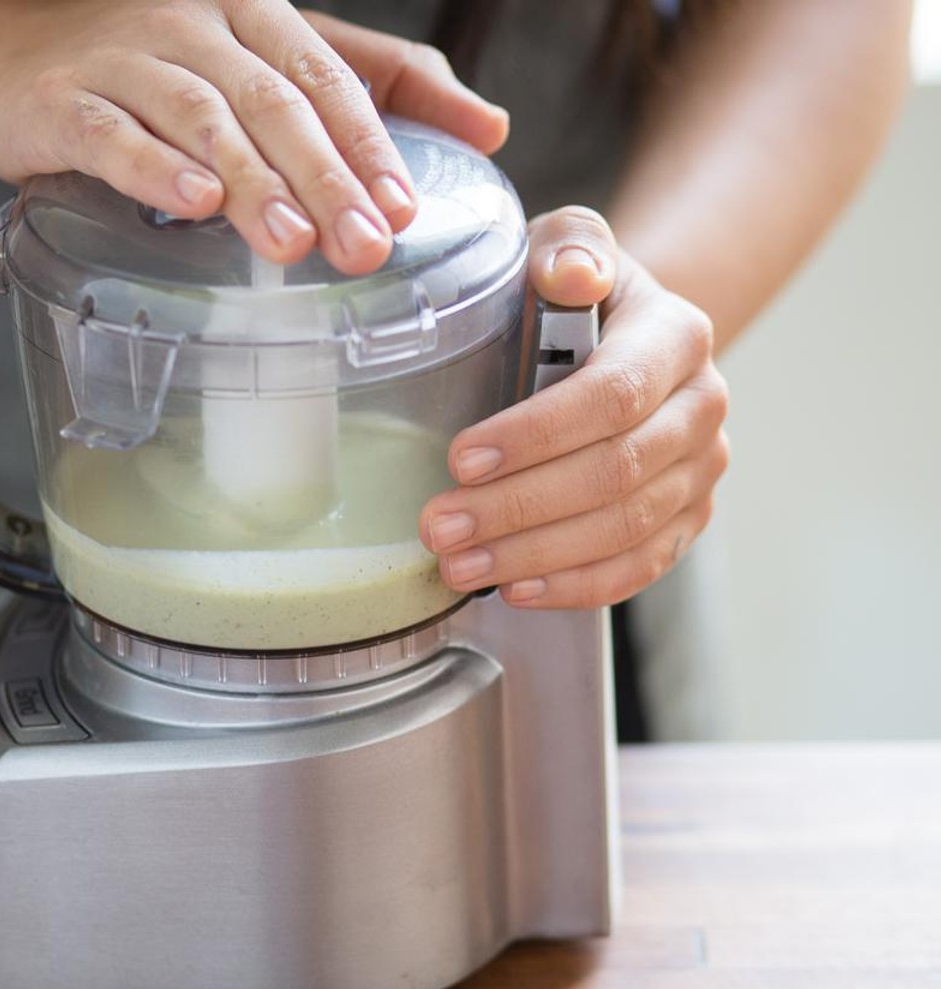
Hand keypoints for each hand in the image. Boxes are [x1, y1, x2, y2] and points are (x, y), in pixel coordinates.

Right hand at [0, 0, 507, 273]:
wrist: (7, 50)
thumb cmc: (152, 64)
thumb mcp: (268, 60)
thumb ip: (373, 84)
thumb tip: (489, 125)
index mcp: (254, 16)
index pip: (326, 79)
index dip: (367, 145)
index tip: (401, 210)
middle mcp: (195, 28)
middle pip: (273, 102)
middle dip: (324, 178)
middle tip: (362, 247)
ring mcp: (126, 60)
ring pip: (202, 119)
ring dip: (250, 183)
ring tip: (291, 244)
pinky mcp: (64, 103)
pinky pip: (114, 134)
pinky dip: (154, 169)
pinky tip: (192, 203)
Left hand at [418, 207, 730, 608]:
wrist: (625, 338)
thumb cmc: (575, 295)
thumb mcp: (567, 246)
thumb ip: (569, 245)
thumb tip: (568, 274)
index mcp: (677, 337)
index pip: (611, 395)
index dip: (535, 434)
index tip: (461, 459)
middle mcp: (702, 407)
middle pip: (614, 473)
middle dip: (517, 507)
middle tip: (439, 527)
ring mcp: (700, 470)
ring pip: (624, 529)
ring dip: (534, 555)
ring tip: (457, 564)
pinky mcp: (688, 518)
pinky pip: (639, 566)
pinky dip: (575, 585)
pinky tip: (515, 589)